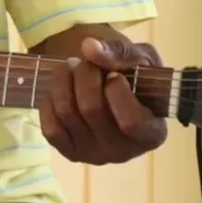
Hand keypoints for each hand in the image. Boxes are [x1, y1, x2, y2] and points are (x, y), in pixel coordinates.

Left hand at [38, 36, 166, 164]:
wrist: (109, 87)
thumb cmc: (133, 76)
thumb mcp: (139, 58)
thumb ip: (120, 52)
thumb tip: (89, 47)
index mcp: (151, 133)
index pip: (131, 122)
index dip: (117, 91)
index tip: (114, 74)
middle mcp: (124, 152)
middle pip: (91, 109)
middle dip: (85, 74)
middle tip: (86, 63)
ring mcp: (95, 155)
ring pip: (67, 113)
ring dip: (64, 80)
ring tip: (71, 68)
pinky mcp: (70, 152)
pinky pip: (50, 128)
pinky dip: (50, 102)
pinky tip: (61, 91)